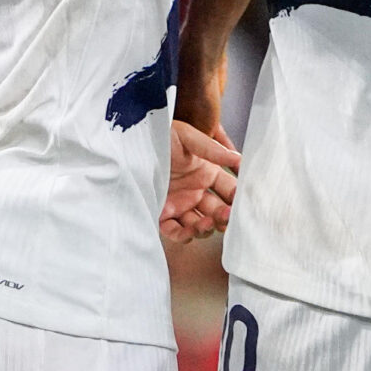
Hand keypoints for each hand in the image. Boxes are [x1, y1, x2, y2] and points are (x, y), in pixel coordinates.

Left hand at [161, 119, 238, 243]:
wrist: (127, 144)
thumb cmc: (157, 135)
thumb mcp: (186, 136)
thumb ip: (212, 149)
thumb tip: (239, 159)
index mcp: (205, 172)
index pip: (229, 189)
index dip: (237, 197)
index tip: (243, 202)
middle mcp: (195, 190)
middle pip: (218, 210)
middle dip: (226, 216)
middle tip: (227, 215)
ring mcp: (179, 203)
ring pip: (200, 224)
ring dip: (207, 226)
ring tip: (208, 221)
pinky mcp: (162, 214)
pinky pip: (176, 231)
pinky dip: (185, 235)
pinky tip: (191, 230)